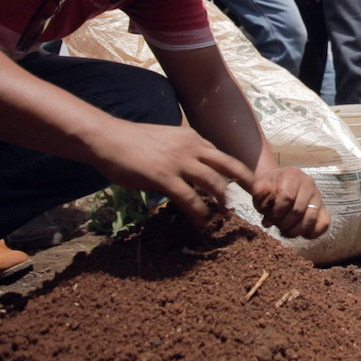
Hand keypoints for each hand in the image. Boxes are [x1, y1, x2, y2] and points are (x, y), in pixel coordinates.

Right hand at [90, 120, 256, 226]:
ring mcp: (179, 162)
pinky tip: (203, 222)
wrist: (108, 139)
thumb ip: (182, 152)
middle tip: (252, 200)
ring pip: (213, 183)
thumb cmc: (132, 141)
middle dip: (244, 184)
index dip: (235, 173)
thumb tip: (192, 168)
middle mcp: (191, 147)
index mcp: (192, 138)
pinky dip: (200, 213)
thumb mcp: (166, 140)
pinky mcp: (164, 178)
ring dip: (222, 201)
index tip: (245, 186)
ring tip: (224, 215)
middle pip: (228, 166)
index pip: (222, 156)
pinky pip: (190, 199)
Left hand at [248, 166, 330, 237]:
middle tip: (275, 226)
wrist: (278, 185)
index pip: (287, 197)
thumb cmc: (269, 189)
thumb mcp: (260, 187)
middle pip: (298, 210)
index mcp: (293, 175)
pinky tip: (299, 232)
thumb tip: (264, 191)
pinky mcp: (323, 208)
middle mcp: (309, 184)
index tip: (267, 219)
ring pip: (310, 219)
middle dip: (283, 223)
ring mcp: (318, 196)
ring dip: (295, 231)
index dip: (276, 213)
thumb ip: (260, 190)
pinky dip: (312, 233)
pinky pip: (324, 224)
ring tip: (284, 231)